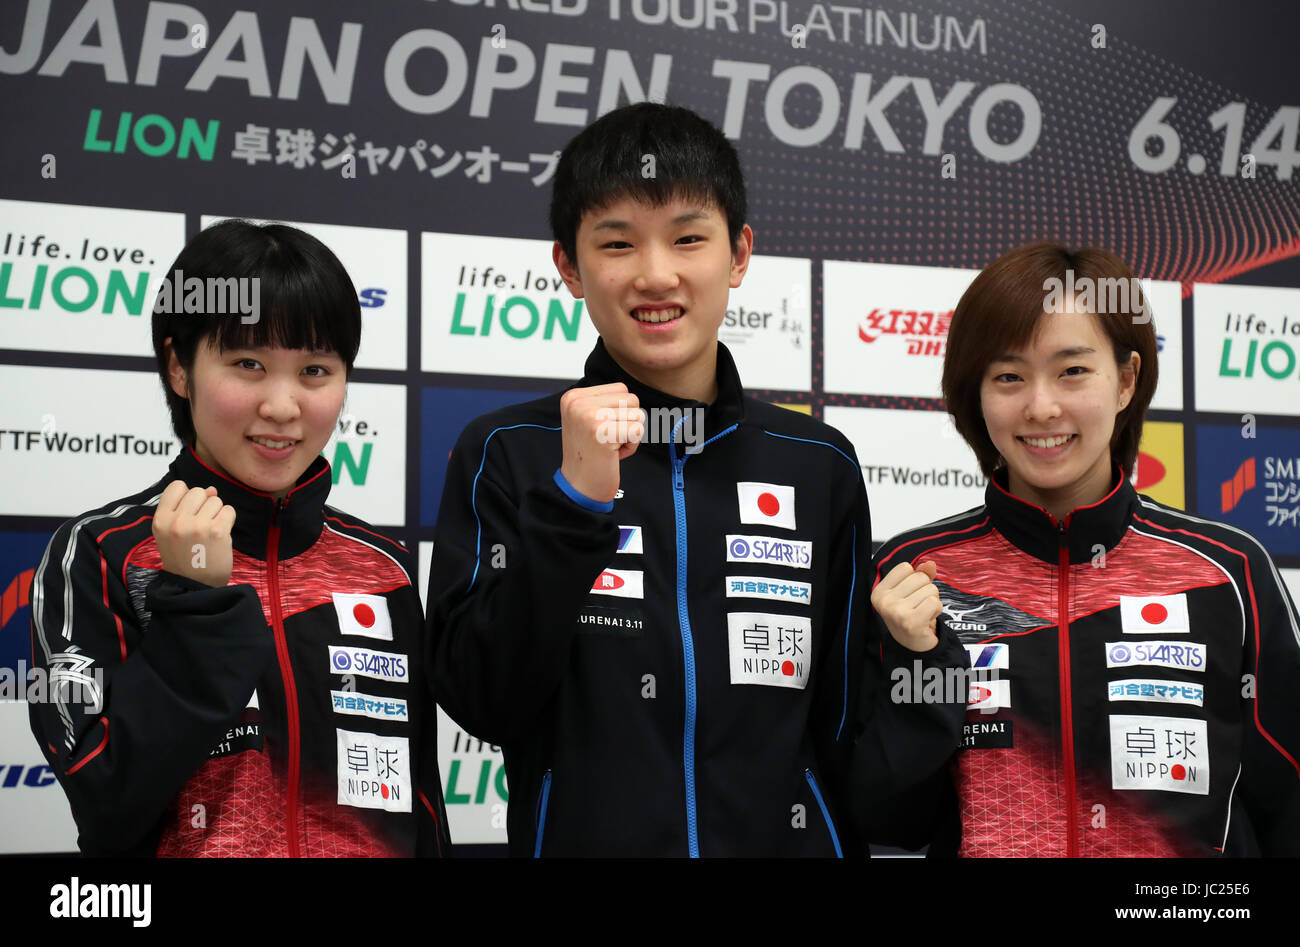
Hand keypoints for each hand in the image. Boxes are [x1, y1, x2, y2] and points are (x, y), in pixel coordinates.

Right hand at [153, 480, 235, 587]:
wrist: (194, 586)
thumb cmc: (184, 558)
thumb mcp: (173, 532)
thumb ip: (186, 508)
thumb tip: (211, 489)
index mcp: (160, 520)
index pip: (177, 486)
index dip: (187, 496)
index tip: (189, 512)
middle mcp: (176, 521)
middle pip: (198, 491)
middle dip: (204, 505)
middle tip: (201, 526)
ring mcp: (197, 526)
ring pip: (216, 500)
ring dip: (217, 513)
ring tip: (209, 533)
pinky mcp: (218, 532)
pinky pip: (229, 510)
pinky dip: (228, 520)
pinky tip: (221, 535)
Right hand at [559, 383, 644, 503]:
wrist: (579, 486)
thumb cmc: (589, 455)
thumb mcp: (588, 420)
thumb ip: (605, 403)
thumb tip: (631, 394)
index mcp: (573, 397)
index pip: (620, 389)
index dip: (620, 412)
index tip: (602, 430)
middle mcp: (578, 403)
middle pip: (631, 399)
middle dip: (628, 422)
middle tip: (608, 439)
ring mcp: (589, 416)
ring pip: (638, 414)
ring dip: (630, 434)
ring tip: (610, 446)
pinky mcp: (602, 432)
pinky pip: (638, 431)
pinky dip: (632, 446)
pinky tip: (613, 454)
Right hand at [871, 560, 940, 652]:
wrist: (913, 645)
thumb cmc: (911, 614)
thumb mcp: (911, 592)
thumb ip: (920, 575)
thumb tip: (930, 564)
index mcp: (879, 592)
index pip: (905, 567)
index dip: (914, 579)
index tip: (910, 595)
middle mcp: (884, 601)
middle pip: (919, 577)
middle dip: (926, 590)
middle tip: (919, 606)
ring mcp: (896, 612)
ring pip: (930, 589)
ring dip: (932, 601)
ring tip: (923, 612)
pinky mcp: (911, 622)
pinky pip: (935, 602)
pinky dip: (937, 609)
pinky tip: (928, 618)